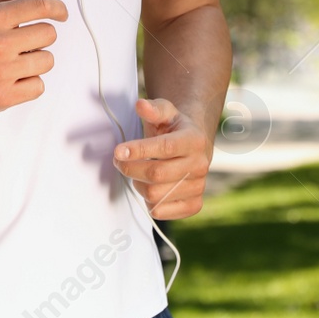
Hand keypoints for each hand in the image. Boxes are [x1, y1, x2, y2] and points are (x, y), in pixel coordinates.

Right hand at [0, 0, 68, 118]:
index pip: (40, 5)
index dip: (57, 8)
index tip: (61, 13)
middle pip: (49, 34)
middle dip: (39, 38)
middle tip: (21, 43)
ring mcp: (1, 72)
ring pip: (47, 61)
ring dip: (35, 61)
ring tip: (13, 62)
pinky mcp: (3, 97)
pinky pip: (39, 86)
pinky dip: (29, 84)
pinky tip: (11, 79)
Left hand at [112, 97, 212, 219]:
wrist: (193, 148)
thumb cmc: (175, 129)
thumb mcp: (166, 113)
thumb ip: (153, 109)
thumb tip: (141, 105)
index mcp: (194, 140)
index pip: (165, 147)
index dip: (139, 150)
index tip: (118, 151)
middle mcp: (200, 164)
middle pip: (157, 174)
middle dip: (130, 168)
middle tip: (119, 161)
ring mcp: (199, 186)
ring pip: (155, 195)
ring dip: (138, 185)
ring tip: (136, 173)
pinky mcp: (194, 204)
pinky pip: (163, 211)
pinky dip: (149, 202)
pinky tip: (149, 187)